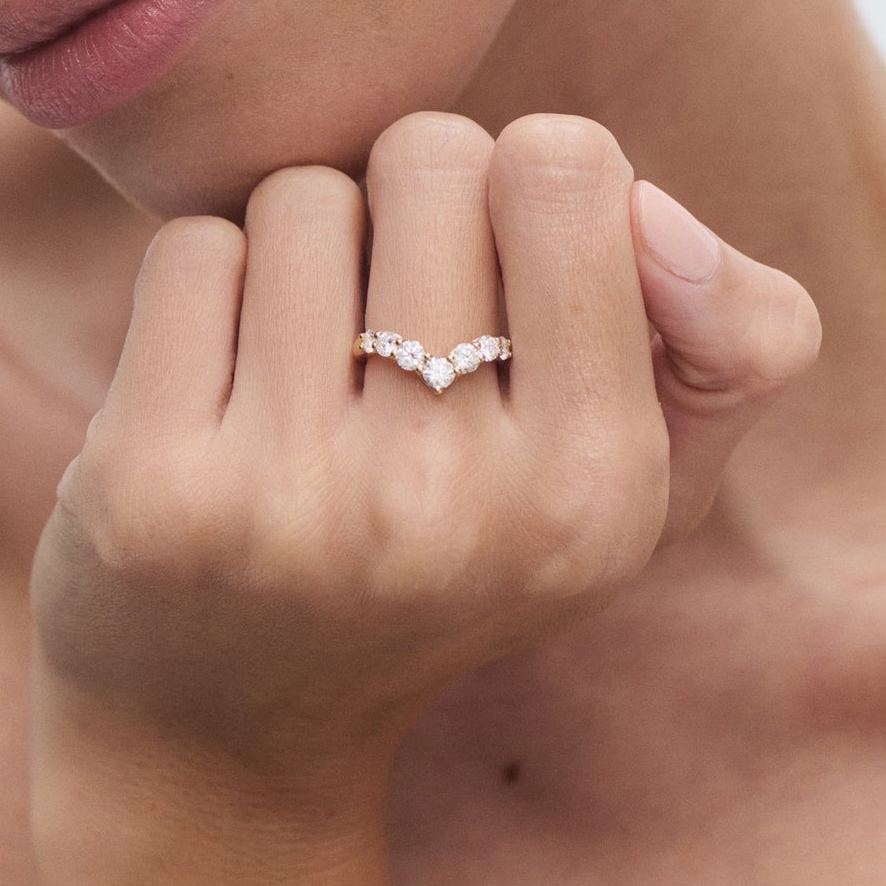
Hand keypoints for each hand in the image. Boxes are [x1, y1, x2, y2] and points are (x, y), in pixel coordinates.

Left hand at [29, 112, 820, 786]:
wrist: (231, 729)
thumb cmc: (450, 564)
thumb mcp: (636, 484)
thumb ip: (733, 336)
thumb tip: (647, 202)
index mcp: (595, 487)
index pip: (563, 165)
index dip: (517, 182)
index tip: (492, 267)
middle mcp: (449, 500)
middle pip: (428, 155)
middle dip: (406, 203)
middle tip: (390, 313)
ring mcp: (291, 496)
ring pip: (300, 198)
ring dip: (302, 252)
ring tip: (307, 364)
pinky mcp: (151, 483)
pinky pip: (189, 250)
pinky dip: (208, 286)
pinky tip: (218, 387)